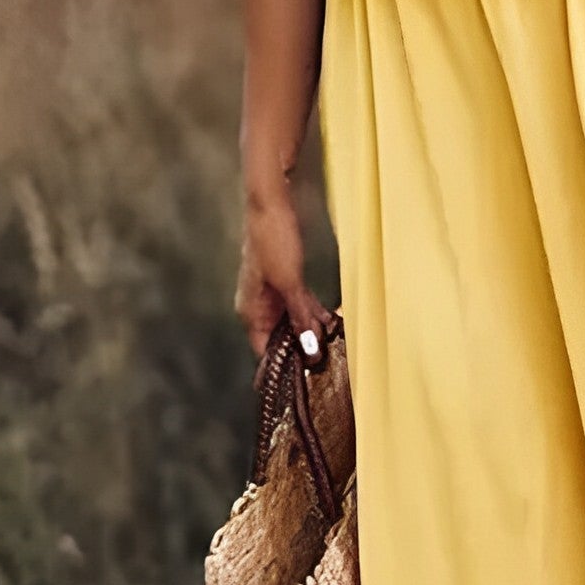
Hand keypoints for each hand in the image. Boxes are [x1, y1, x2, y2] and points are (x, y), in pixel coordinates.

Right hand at [234, 185, 331, 360]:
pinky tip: (331, 320)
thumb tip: (309, 349)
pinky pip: (299, 304)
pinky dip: (313, 311)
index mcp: (251, 310)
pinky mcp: (285, 279)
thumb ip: (299, 317)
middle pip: (280, 337)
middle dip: (302, 348)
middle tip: (326, 361)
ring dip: (312, 330)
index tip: (303, 378)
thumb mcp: (289, 283)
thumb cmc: (271, 240)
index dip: (281, 366)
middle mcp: (259, 305)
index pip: (264, 350)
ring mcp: (272, 292)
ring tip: (333, 342)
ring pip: (293, 321)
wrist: (271, 205)